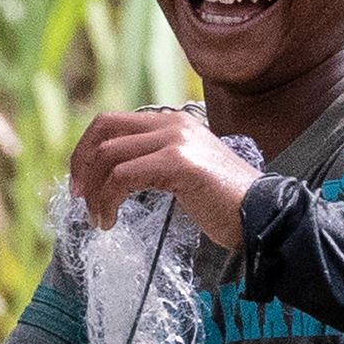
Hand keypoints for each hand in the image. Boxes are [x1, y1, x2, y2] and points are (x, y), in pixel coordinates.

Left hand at [70, 106, 258, 239]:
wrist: (263, 215)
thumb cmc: (227, 204)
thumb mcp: (187, 173)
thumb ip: (156, 163)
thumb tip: (114, 177)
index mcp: (173, 122)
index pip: (112, 121)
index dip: (87, 150)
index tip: (82, 183)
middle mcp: (173, 123)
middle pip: (103, 129)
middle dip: (81, 164)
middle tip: (80, 197)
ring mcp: (176, 140)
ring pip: (109, 156)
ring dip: (94, 192)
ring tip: (98, 219)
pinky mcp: (178, 163)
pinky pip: (122, 177)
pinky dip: (107, 201)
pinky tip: (110, 221)